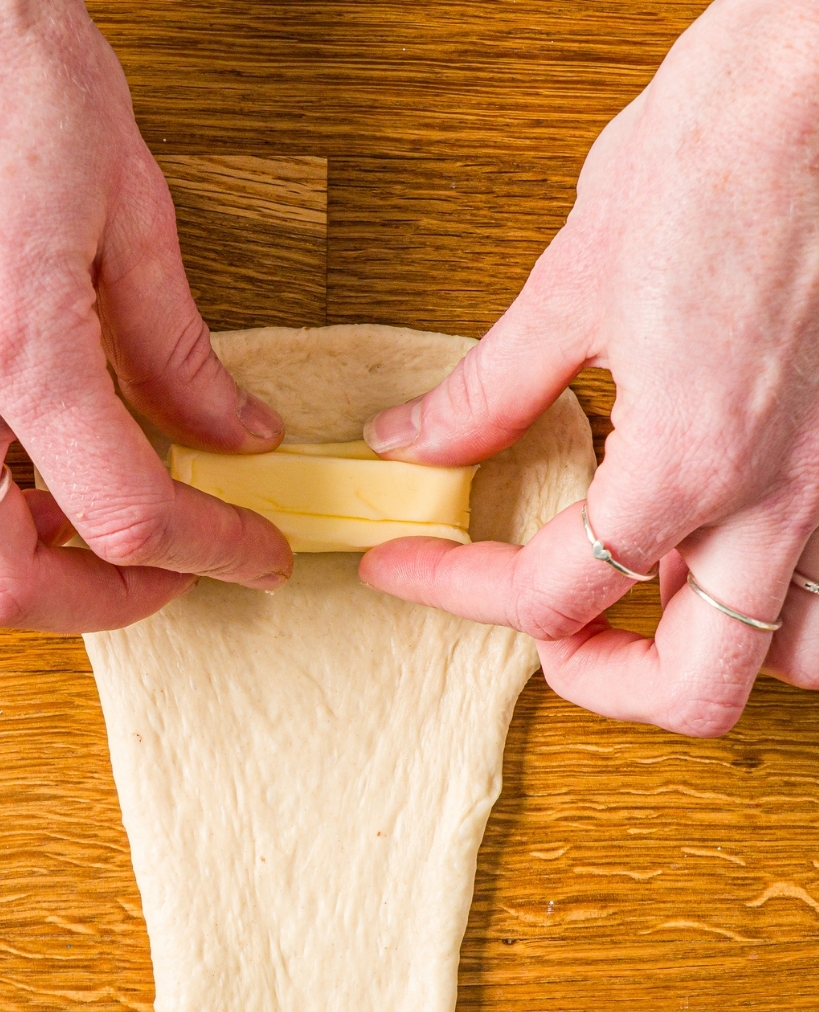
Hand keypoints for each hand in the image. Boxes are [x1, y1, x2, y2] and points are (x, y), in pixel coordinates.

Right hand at [0, 0, 291, 633]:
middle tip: (153, 573)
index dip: (209, 552)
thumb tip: (232, 437)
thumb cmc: (4, 63)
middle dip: (92, 605)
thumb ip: (180, 351)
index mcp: (9, 337)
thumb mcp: (130, 208)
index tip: (251, 554)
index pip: (123, 512)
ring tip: (50, 540)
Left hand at [359, 0, 818, 735]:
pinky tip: (722, 549)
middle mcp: (772, 502)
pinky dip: (781, 598)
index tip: (407, 561)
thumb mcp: (573, 279)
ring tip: (648, 608)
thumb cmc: (723, 145)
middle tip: (544, 629)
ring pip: (795, 659)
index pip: (548, 595)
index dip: (454, 590)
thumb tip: (417, 444)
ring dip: (710, 655)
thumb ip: (489, 393)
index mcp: (684, 465)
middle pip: (689, 691)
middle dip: (598, 680)